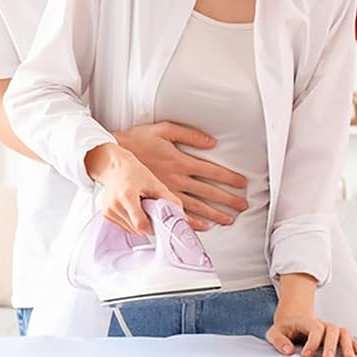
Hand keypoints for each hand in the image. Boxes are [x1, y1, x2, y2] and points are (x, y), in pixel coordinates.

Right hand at [84, 143, 181, 234]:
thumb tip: (182, 215)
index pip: (140, 225)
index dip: (152, 227)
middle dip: (147, 224)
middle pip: (136, 229)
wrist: (114, 166)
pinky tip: (133, 210)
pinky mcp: (106, 214)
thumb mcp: (154, 183)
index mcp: (126, 196)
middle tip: (152, 212)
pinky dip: (131, 222)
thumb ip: (169, 199)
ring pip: (130, 230)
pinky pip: (123, 227)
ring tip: (141, 208)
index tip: (158, 221)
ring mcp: (108, 211)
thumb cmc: (134, 172)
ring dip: (139, 224)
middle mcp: (115, 205)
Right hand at [115, 122, 247, 230]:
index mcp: (180, 161)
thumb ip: (189, 135)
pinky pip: (177, 215)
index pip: (212, 172)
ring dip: (214, 214)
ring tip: (229, 220)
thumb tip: (212, 143)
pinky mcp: (156, 202)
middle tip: (243, 205)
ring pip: (196, 206)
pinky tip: (203, 227)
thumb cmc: (137, 140)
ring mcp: (166, 193)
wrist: (113, 156)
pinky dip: (191, 222)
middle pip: (208, 192)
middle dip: (228, 200)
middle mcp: (176, 179)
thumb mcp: (163, 129)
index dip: (229, 178)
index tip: (242, 184)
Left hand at [265, 307, 356, 356]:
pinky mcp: (333, 335)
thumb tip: (288, 351)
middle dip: (331, 344)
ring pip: (342, 331)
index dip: (312, 342)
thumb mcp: (274, 332)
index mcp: (306, 322)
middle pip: (331, 329)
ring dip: (347, 343)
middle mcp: (320, 324)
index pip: (314, 329)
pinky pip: (347, 336)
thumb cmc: (284, 329)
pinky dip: (354, 343)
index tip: (306, 356)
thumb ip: (278, 340)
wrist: (292, 320)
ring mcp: (328, 329)